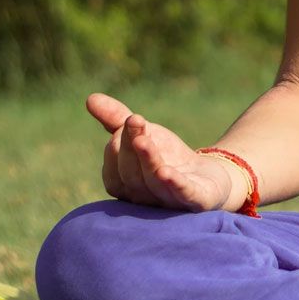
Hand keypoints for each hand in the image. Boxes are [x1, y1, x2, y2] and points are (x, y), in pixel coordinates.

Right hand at [86, 92, 240, 211]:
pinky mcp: (196, 201)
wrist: (208, 176)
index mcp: (125, 184)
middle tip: (135, 122)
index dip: (120, 144)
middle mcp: (144, 197)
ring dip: (148, 160)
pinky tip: (167, 172)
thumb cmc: (167, 156)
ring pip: (153, 183)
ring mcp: (169, 201)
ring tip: (143, 140)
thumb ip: (116, 119)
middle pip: (131, 175)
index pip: (113, 168)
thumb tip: (90, 98)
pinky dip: (174, 184)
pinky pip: (183, 195)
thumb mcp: (144, 133)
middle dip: (131, 149)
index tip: (130, 120)